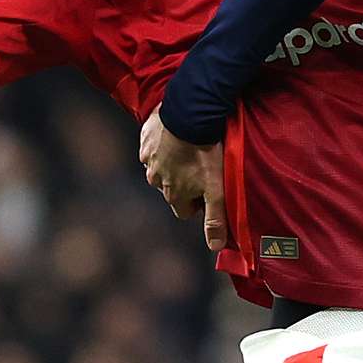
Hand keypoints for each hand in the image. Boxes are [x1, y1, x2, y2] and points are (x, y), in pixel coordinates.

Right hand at [138, 110, 225, 250]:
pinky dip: (165, 142)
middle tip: (203, 165)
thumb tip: (214, 247)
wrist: (189, 115)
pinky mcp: (146, 137)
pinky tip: (178, 133)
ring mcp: (148, 157)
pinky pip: (153, 145)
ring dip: (174, 160)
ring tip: (192, 147)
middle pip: (172, 188)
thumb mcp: (216, 189)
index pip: (185, 210)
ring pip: (161, 166)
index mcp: (172, 194)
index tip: (209, 190)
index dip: (198, 203)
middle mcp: (155, 179)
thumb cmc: (205, 153)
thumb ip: (215, 219)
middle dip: (185, 181)